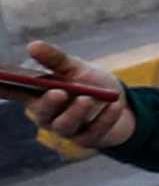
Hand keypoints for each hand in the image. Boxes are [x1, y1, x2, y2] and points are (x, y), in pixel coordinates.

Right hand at [8, 41, 135, 151]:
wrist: (120, 102)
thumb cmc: (89, 82)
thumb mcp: (75, 67)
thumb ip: (55, 59)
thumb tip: (32, 45)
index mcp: (37, 95)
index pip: (13, 93)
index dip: (4, 89)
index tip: (0, 80)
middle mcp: (47, 115)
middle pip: (42, 112)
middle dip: (49, 103)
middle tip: (59, 92)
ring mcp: (67, 129)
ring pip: (65, 126)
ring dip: (76, 112)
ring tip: (88, 98)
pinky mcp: (87, 139)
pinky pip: (94, 132)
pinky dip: (105, 118)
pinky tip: (114, 105)